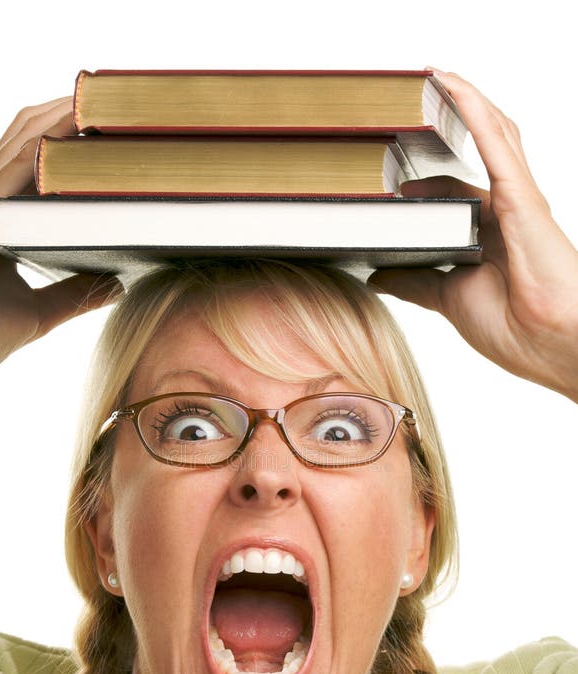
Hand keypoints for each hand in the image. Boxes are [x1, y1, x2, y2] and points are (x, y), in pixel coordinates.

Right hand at [0, 98, 121, 374]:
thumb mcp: (37, 312)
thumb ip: (73, 295)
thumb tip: (114, 284)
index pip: (29, 167)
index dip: (61, 138)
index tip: (103, 126)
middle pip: (25, 142)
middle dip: (64, 116)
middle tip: (109, 101)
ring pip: (20, 142)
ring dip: (60, 116)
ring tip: (100, 99)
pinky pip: (14, 166)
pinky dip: (45, 141)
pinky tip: (75, 122)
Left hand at [368, 71, 577, 402]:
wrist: (547, 343)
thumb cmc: (513, 328)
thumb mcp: (447, 299)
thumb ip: (415, 283)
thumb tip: (377, 276)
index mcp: (487, 237)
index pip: (448, 195)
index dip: (417, 186)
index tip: (385, 184)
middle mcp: (501, 212)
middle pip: (464, 162)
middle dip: (431, 143)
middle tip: (392, 124)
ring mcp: (514, 199)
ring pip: (487, 136)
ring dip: (458, 104)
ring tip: (426, 79)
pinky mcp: (520, 194)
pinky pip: (495, 141)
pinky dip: (473, 108)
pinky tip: (450, 83)